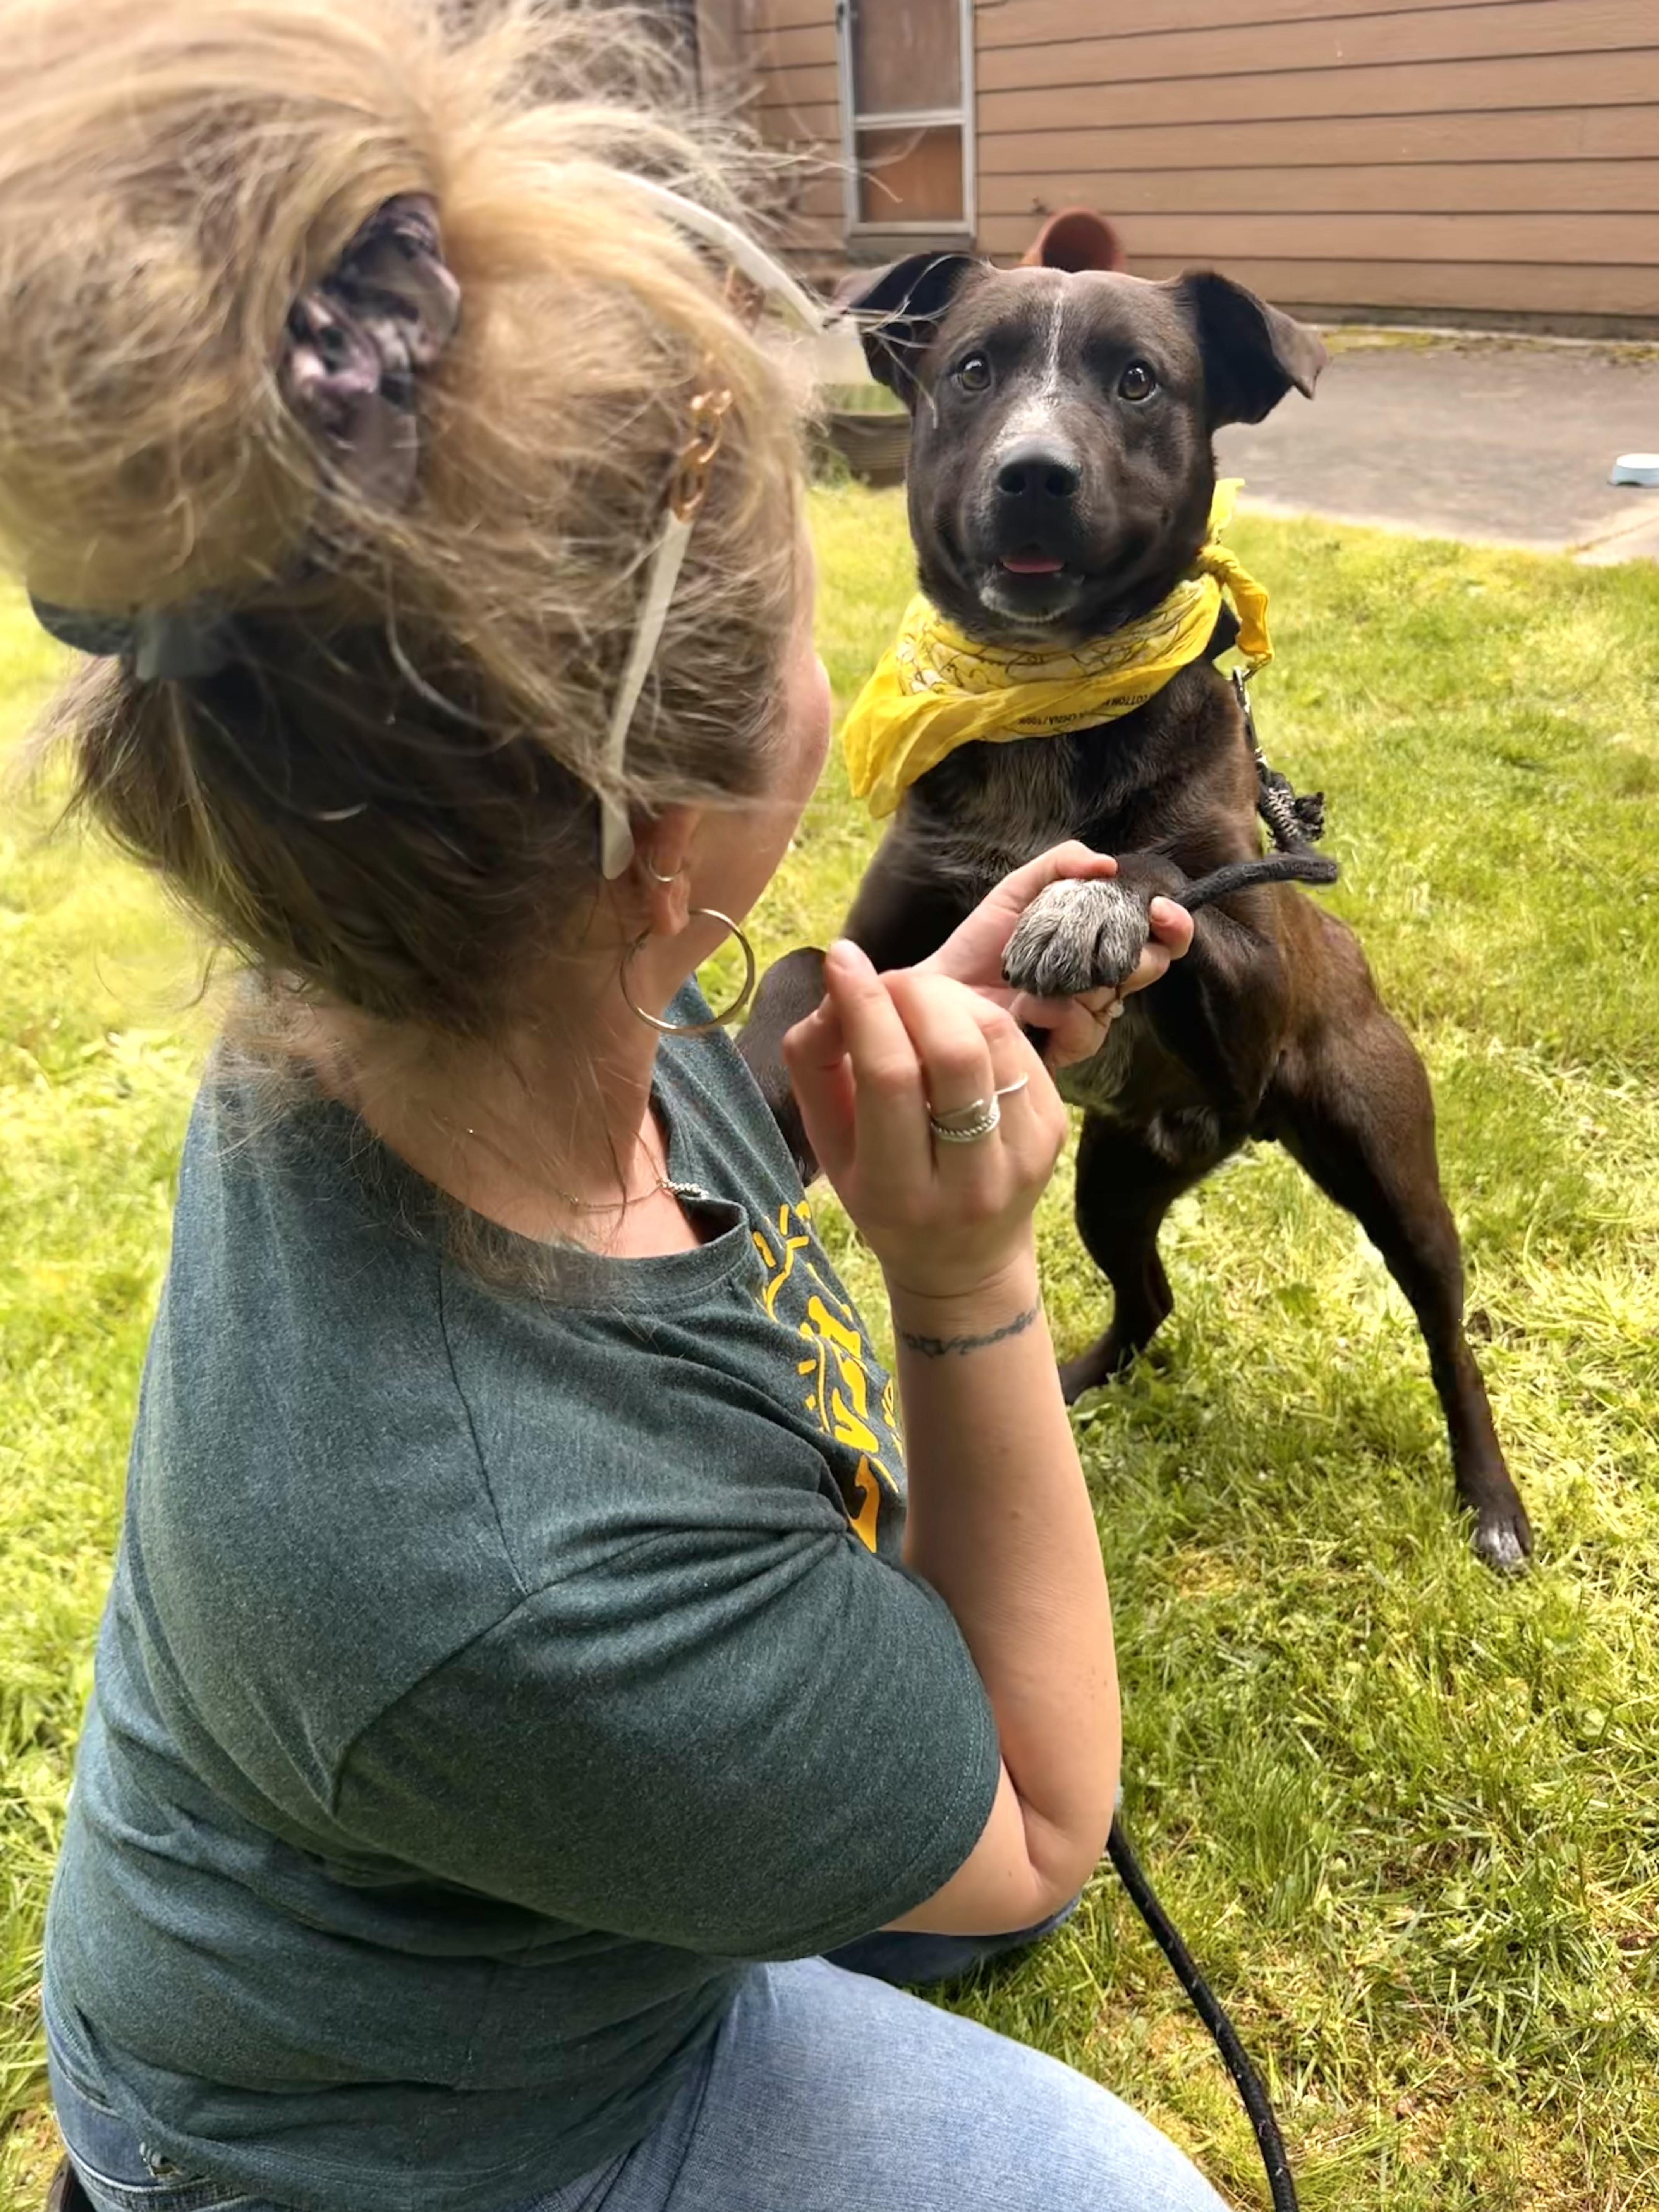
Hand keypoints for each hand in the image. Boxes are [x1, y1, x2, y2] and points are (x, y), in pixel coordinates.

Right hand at [781, 941, 1068, 1301]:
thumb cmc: (880, 1195)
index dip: (864, 1006)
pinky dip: (979, 1015)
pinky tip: (953, 1025)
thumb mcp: (829, 1147)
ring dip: (948, 995)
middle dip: (914, 992)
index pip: (889, 1077)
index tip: (842, 959)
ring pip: (994, 1036)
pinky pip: (1018, 1043)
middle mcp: (971, 1181)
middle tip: (886, 983)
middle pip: (953, 1051)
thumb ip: (813, 1066)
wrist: (963, 1260)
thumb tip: (836, 987)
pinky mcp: (1054, 1128)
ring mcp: (1024, 1155)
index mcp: (900, 1192)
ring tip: (916, 1000)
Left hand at [916, 843, 1194, 1068]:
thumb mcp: (1018, 891)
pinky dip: (1057, 1011)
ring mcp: (1087, 1017)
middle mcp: (1103, 980)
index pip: (1159, 936)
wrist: (942, 991)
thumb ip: (1061, 864)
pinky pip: (1087, 1029)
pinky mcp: (1067, 1048)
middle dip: (1135, 953)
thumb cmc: (980, 944)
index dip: (1173, 924)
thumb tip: (1109, 863)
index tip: (1161, 910)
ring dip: (1080, 979)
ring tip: (1037, 973)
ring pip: (1117, 997)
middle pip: (1150, 966)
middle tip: (1108, 946)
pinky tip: (1027, 1007)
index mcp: (1100, 941)